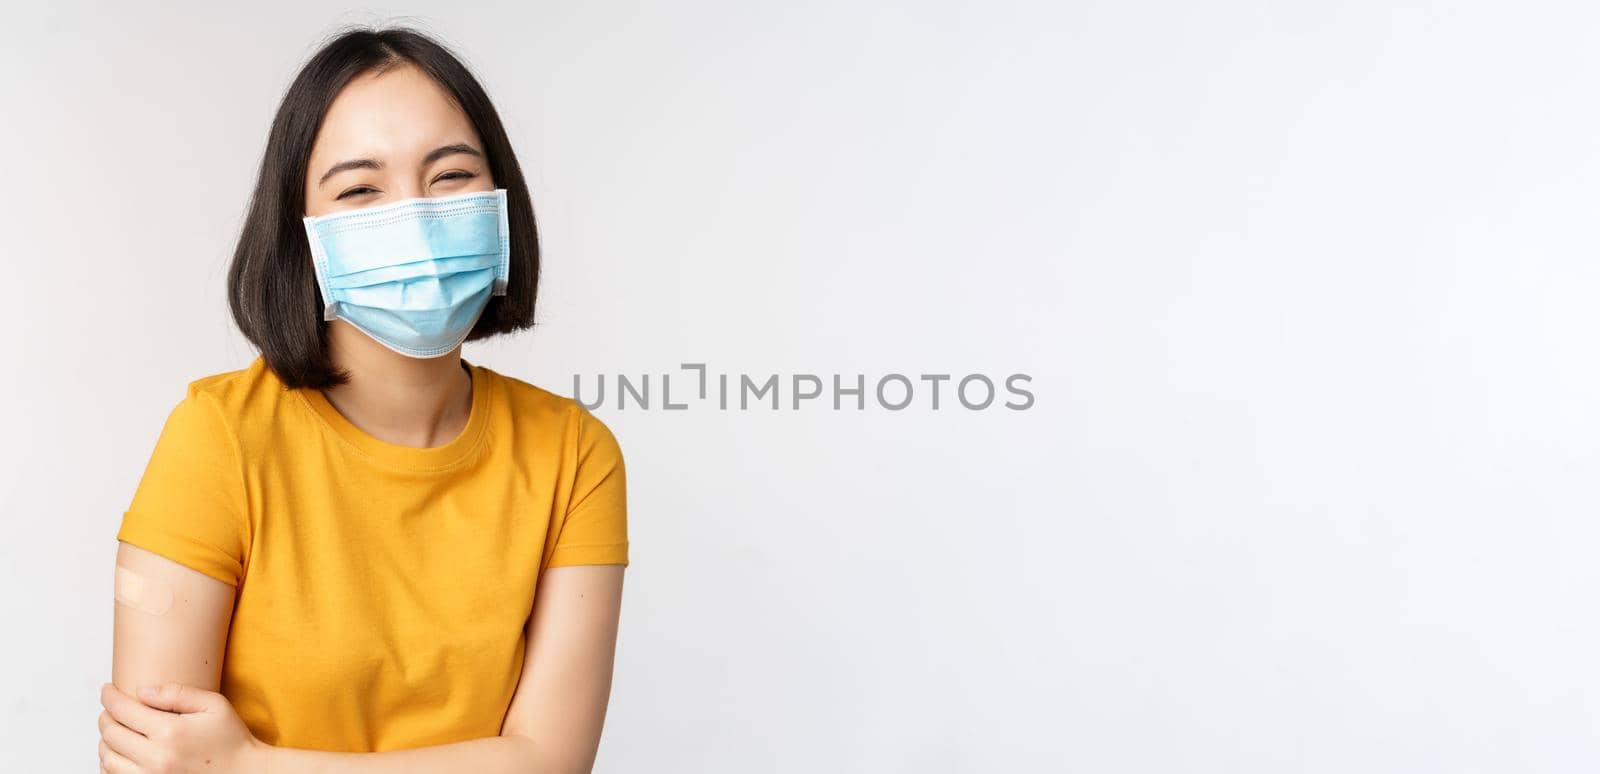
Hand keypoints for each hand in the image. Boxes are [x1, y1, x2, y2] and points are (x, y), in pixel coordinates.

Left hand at [98, 682, 269, 772]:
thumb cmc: (231, 740)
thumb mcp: (214, 705)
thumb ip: (177, 693)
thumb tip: (141, 691)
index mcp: (170, 732)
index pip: (123, 710)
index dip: (109, 696)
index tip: (107, 690)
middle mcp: (156, 758)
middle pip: (110, 734)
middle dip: (105, 716)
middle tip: (110, 708)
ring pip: (107, 759)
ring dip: (105, 742)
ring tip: (113, 730)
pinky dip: (110, 764)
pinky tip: (119, 753)